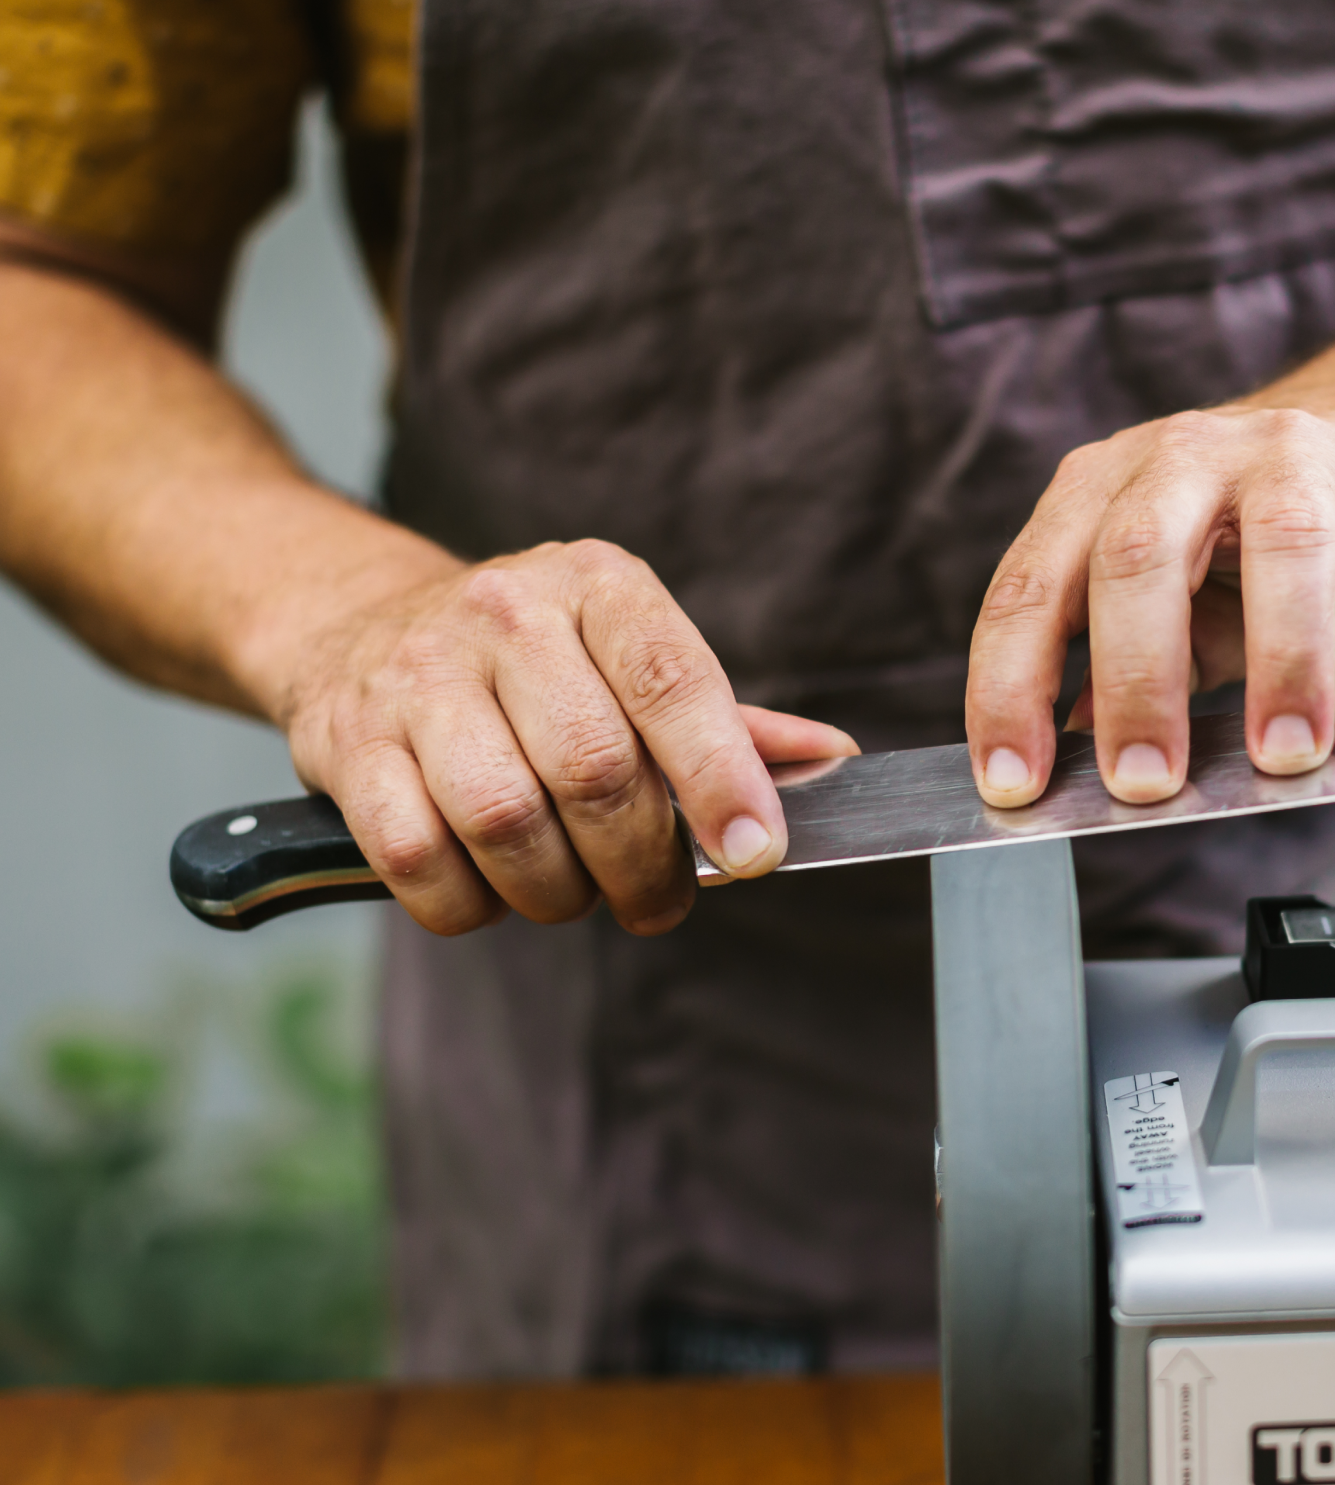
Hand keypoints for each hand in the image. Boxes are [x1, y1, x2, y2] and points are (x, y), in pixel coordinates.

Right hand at [275, 540, 857, 935]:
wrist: (359, 627)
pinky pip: (418, 860)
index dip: (721, 778)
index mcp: (599, 585)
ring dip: (557, 892)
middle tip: (657, 901)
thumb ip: (726, 720)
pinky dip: (470, 906)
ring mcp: (417, 677)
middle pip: (594, 769)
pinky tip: (494, 893)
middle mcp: (506, 614)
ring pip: (505, 821)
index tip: (756, 853)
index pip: (674, 681)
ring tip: (574, 894)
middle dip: (642, 864)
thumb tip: (830, 762)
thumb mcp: (630, 656)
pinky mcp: (348, 744)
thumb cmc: (532, 662)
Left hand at [965, 405, 1334, 806]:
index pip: (1031, 589)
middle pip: (1140, 557)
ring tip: (1285, 756)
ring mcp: (1292, 459)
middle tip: (1145, 782)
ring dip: (1284, 663)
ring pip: (1286, 548)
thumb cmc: (1236, 535)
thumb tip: (1059, 752)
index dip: (1010, 687)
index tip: (1013, 784)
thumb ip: (1105, 663)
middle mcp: (1182, 457)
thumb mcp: (1157, 592)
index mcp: (1098, 487)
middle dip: (1136, 681)